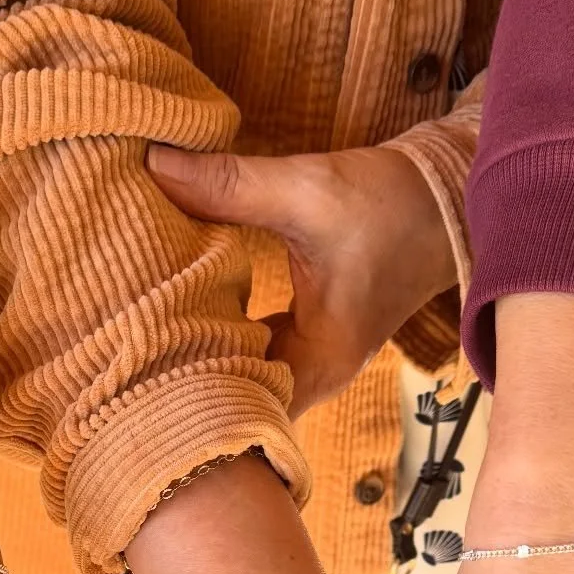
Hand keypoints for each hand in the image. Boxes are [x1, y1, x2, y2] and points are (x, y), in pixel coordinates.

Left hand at [147, 144, 455, 415]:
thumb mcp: (307, 191)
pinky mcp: (307, 340)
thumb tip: (154, 166)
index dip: (189, 390)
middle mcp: (315, 375)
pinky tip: (185, 311)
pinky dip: (219, 337)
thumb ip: (229, 184)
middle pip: (236, 401)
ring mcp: (312, 361)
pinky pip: (252, 356)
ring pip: (243, 380)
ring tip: (145, 330)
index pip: (242, 407)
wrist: (445, 200)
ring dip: (200, 355)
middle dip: (185, 376)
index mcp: (319, 361)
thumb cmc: (389, 204)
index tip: (141, 361)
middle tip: (128, 346)